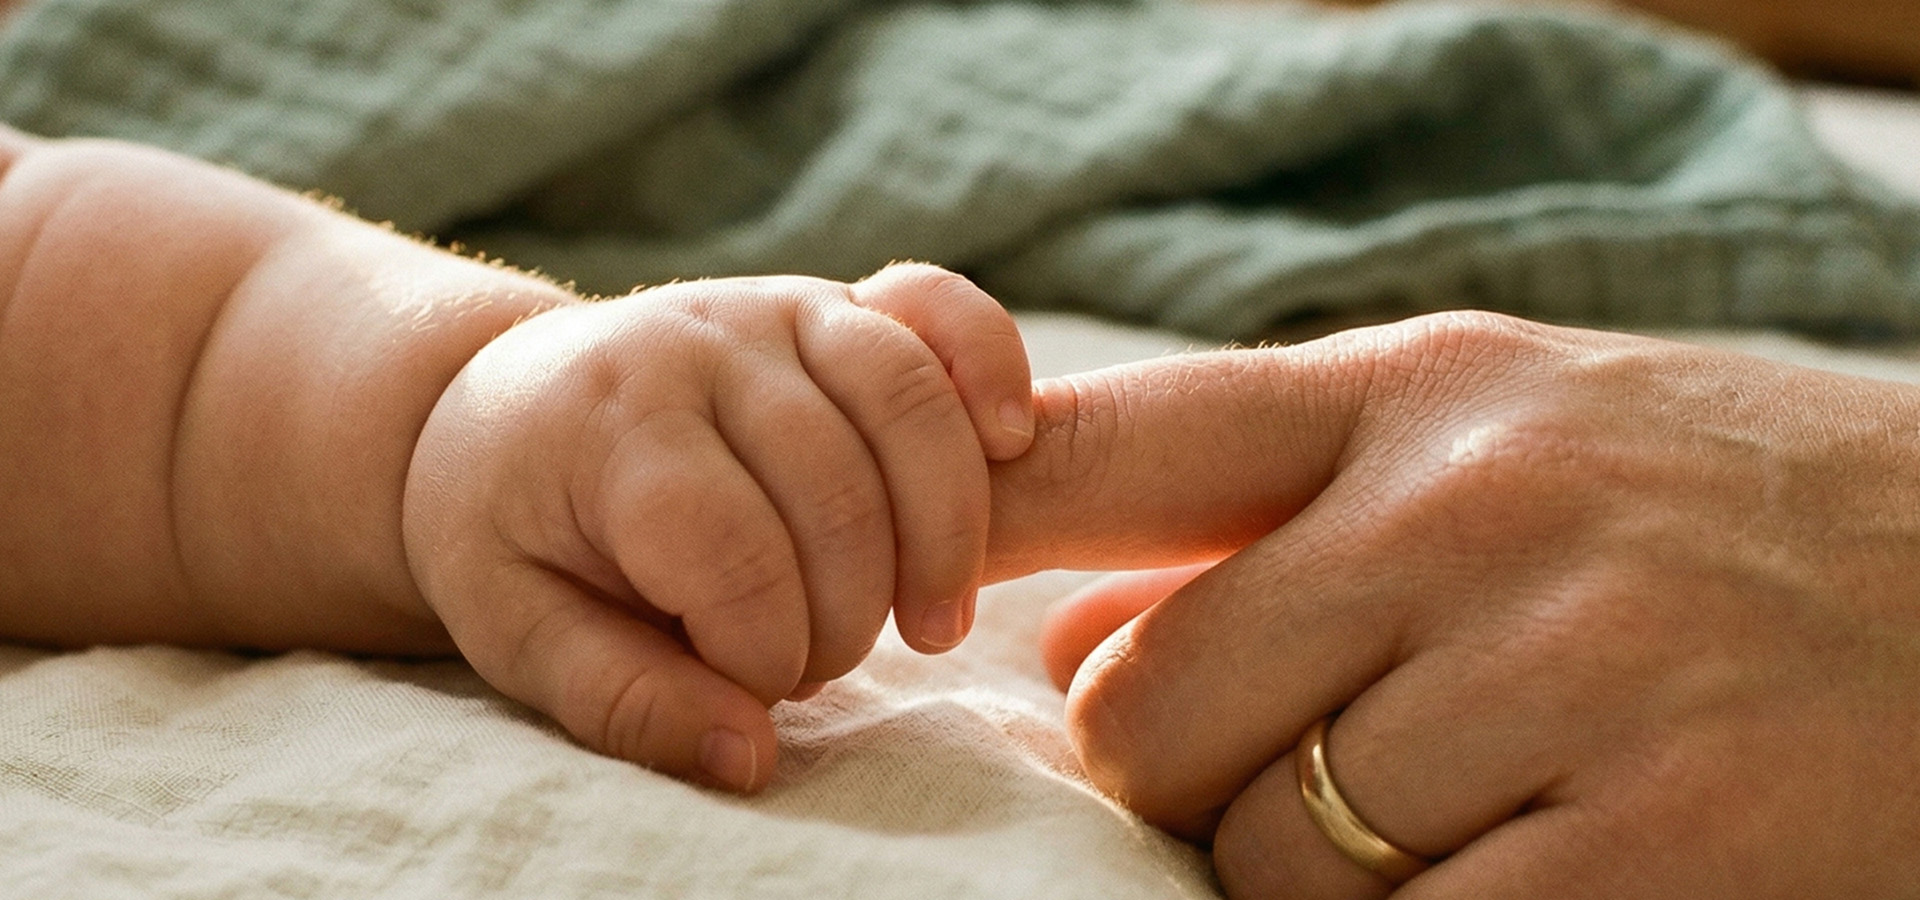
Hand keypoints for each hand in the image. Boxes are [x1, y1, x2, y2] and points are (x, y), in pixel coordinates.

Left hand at [405, 264, 1032, 791]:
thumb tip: (750, 756)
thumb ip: (623, 700)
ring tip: (931, 623)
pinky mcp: (835, 300)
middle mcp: (699, 342)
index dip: (763, 651)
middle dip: (844, 615)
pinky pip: (940, 307)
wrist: (506, 404)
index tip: (746, 691)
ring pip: (908, 403)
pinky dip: (990, 366)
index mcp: (607, 426)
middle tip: (814, 667)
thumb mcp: (518, 630)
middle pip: (834, 491)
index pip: (730, 554)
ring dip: (945, 533)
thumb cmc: (514, 529)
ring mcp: (775, 307)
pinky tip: (1007, 444)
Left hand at [991, 311, 1919, 897]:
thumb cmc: (1704, 515)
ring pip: (1265, 853)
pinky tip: (1509, 878)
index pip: (1115, 447)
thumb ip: (1269, 513)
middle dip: (1185, 778)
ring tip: (1450, 819)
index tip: (909, 593)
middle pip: (1150, 712)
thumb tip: (1052, 639)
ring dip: (1310, 878)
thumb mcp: (1494, 444)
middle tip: (1304, 768)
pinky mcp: (1659, 844)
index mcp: (1420, 393)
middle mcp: (1478, 511)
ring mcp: (1573, 673)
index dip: (972, 528)